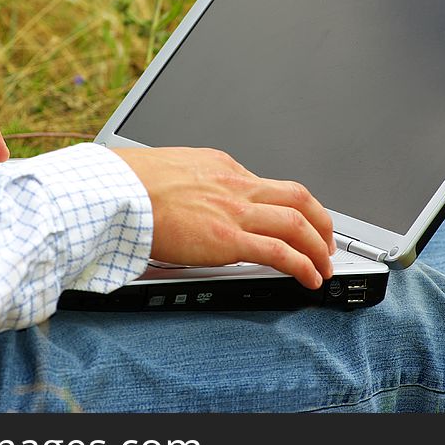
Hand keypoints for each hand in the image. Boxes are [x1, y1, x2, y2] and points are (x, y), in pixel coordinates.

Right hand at [114, 147, 335, 288]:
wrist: (119, 192)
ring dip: (319, 246)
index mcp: (221, 166)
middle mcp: (236, 184)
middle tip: (325, 239)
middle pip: (297, 197)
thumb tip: (188, 198)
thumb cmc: (131, 183)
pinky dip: (303, 265)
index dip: (287, 205)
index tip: (292, 219)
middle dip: (320, 220)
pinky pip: (280, 253)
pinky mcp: (229, 239)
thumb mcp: (171, 168)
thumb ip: (190, 182)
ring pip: (297, 223)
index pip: (266, 184)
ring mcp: (236, 210)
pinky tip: (310, 278)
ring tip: (325, 265)